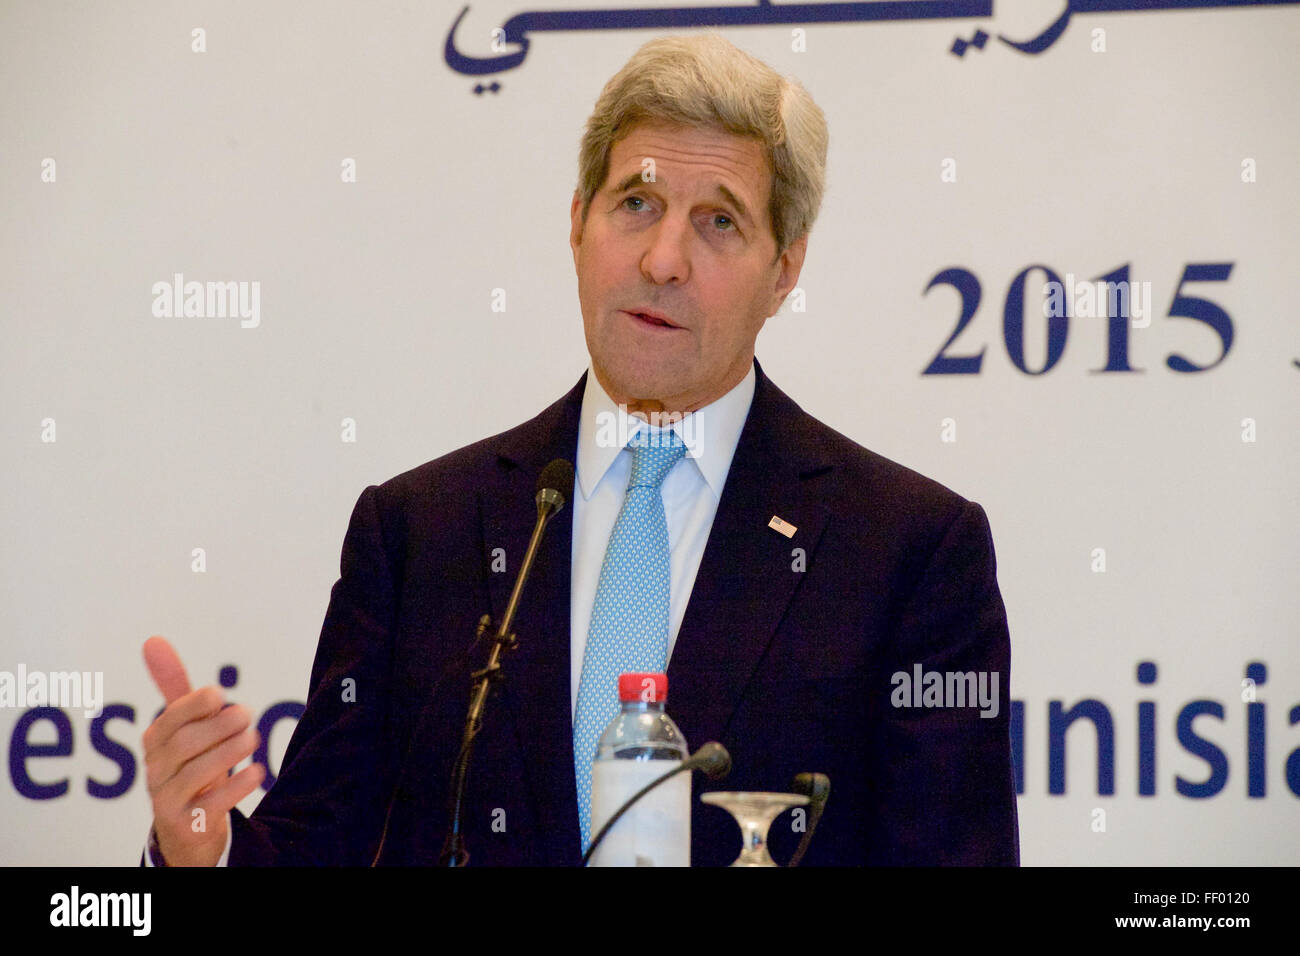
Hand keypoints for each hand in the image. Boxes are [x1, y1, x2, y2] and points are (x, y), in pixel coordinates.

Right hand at [141, 636, 264, 865]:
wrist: (186, 830)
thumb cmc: (189, 765)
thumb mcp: (183, 728)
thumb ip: (175, 688)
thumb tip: (153, 639)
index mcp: (155, 742)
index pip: (170, 719)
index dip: (194, 705)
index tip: (220, 695)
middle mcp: (156, 771)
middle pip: (184, 745)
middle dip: (218, 727)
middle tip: (247, 715)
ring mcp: (168, 800)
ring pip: (196, 774)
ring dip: (229, 751)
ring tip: (253, 738)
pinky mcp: (187, 825)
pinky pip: (210, 806)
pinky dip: (236, 787)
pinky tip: (258, 771)